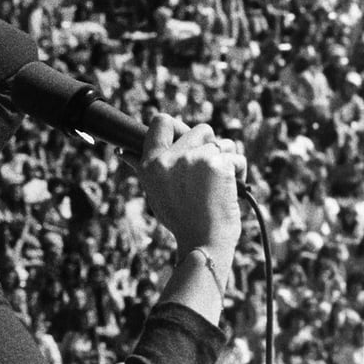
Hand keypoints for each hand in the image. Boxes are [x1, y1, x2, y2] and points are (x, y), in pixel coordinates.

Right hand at [121, 114, 245, 263]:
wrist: (202, 242)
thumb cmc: (180, 220)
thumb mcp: (154, 192)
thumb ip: (143, 167)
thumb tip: (124, 151)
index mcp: (151, 163)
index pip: (161, 121)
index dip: (178, 127)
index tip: (186, 139)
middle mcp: (170, 158)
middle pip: (201, 129)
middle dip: (211, 145)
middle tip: (208, 171)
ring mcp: (194, 159)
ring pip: (224, 143)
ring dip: (227, 159)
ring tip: (220, 183)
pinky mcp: (218, 164)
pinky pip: (237, 157)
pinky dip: (239, 171)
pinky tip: (232, 189)